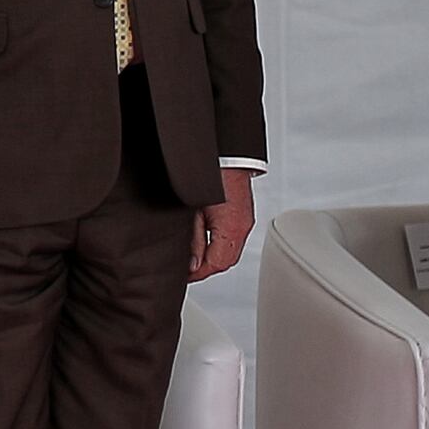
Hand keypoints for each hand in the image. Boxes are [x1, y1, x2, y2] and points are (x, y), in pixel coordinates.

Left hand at [191, 170, 255, 284]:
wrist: (225, 153)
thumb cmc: (209, 174)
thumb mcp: (193, 212)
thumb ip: (194, 241)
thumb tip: (192, 264)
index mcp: (232, 228)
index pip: (216, 264)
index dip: (198, 273)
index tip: (184, 275)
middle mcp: (242, 226)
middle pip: (225, 260)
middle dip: (205, 268)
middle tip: (186, 269)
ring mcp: (245, 219)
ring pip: (230, 250)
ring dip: (213, 256)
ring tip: (193, 256)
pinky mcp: (242, 213)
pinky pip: (233, 237)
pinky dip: (220, 244)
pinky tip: (206, 241)